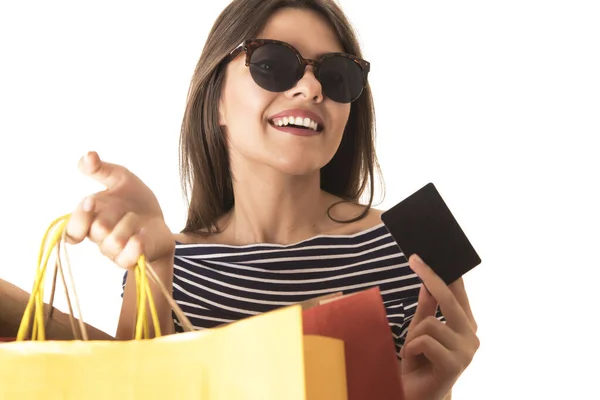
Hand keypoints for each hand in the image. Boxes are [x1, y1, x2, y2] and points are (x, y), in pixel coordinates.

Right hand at [65, 151, 174, 268]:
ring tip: (139, 219)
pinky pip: (127, 258)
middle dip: (115, 213)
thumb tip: (88, 156)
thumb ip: (102, 169)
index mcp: (90, 219)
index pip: (72, 229)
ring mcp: (114, 251)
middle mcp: (98, 238)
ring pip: (114, 241)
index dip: (79, 218)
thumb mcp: (121, 179)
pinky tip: (143, 234)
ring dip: (131, 224)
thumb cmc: (135, 201)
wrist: (160, 221)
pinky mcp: (131, 260)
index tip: (91, 201)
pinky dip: (136, 244)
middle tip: (126, 207)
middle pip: (97, 229)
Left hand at [399, 254, 479, 399]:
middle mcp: (471, 336)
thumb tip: (428, 281)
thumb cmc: (419, 362)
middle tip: (414, 259)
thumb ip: (427, 307)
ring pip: (431, 323)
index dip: (445, 273)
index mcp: (466, 325)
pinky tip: (416, 361)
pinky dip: (413, 349)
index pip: (458, 293)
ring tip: (414, 351)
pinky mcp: (455, 364)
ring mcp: (466, 351)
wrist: (417, 394)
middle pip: (449, 300)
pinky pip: (425, 341)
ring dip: (414, 336)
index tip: (429, 255)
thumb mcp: (420, 329)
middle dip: (430, 278)